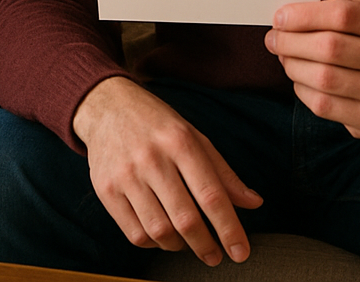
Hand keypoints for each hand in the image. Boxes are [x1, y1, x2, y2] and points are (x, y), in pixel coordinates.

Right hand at [72, 76, 262, 265]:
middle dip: (206, 246)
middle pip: (185, 219)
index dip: (229, 228)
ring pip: (159, 231)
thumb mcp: (193, 136)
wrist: (107, 105)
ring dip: (180, 246)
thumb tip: (254, 202)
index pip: (211, 194)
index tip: (240, 252)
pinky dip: (153, 242)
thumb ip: (223, 172)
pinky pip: (134, 232)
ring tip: (188, 243)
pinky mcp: (105, 189)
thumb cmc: (157, 123)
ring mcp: (126, 175)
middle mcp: (152, 158)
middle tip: (216, 256)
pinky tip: (162, 235)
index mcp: (180, 141)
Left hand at [264, 0, 359, 138]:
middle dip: (291, 41)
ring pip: (323, 79)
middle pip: (330, 48)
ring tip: (284, 56)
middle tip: (274, 38)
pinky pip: (325, 106)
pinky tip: (300, 78)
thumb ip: (339, 13)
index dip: (305, 15)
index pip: (344, 14)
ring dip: (293, 65)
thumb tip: (286, 19)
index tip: (280, 17)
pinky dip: (303, 89)